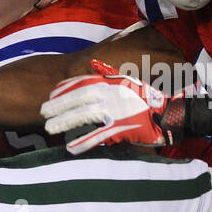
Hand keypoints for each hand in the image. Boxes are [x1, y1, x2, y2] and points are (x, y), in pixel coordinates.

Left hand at [41, 60, 176, 153]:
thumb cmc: (147, 97)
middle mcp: (109, 94)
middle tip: (43, 112)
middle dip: (58, 106)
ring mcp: (114, 111)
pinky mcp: (120, 128)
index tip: (50, 94)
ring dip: (65, 122)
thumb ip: (108, 72)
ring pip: (82, 117)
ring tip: (50, 128)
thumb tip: (93, 63)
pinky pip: (97, 136)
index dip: (64, 89)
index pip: (81, 83)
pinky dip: (83, 142)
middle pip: (77, 100)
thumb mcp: (127, 79)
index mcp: (110, 82)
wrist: (168, 112)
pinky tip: (70, 148)